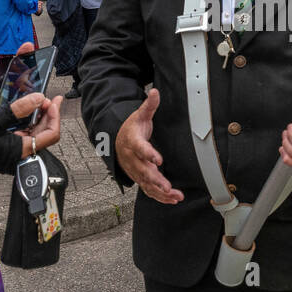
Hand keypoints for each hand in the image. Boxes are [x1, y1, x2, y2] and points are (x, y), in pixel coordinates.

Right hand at [0, 92, 52, 173]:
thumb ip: (18, 109)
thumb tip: (38, 97)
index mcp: (23, 150)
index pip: (52, 134)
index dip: (55, 116)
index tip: (53, 101)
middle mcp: (24, 154)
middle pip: (46, 133)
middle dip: (49, 114)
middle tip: (46, 97)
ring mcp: (18, 152)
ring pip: (38, 134)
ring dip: (41, 117)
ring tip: (39, 101)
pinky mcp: (12, 149)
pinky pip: (28, 135)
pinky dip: (31, 122)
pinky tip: (29, 111)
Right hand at [115, 88, 182, 203]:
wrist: (117, 141)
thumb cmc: (131, 129)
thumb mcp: (139, 115)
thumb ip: (149, 105)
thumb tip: (155, 91)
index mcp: (133, 143)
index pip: (141, 149)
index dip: (149, 154)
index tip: (159, 159)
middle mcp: (133, 159)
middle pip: (144, 171)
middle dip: (156, 180)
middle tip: (167, 187)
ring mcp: (136, 170)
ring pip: (147, 184)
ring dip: (161, 192)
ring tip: (175, 196)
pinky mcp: (140, 178)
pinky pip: (149, 189)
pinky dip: (159, 197)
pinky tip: (171, 199)